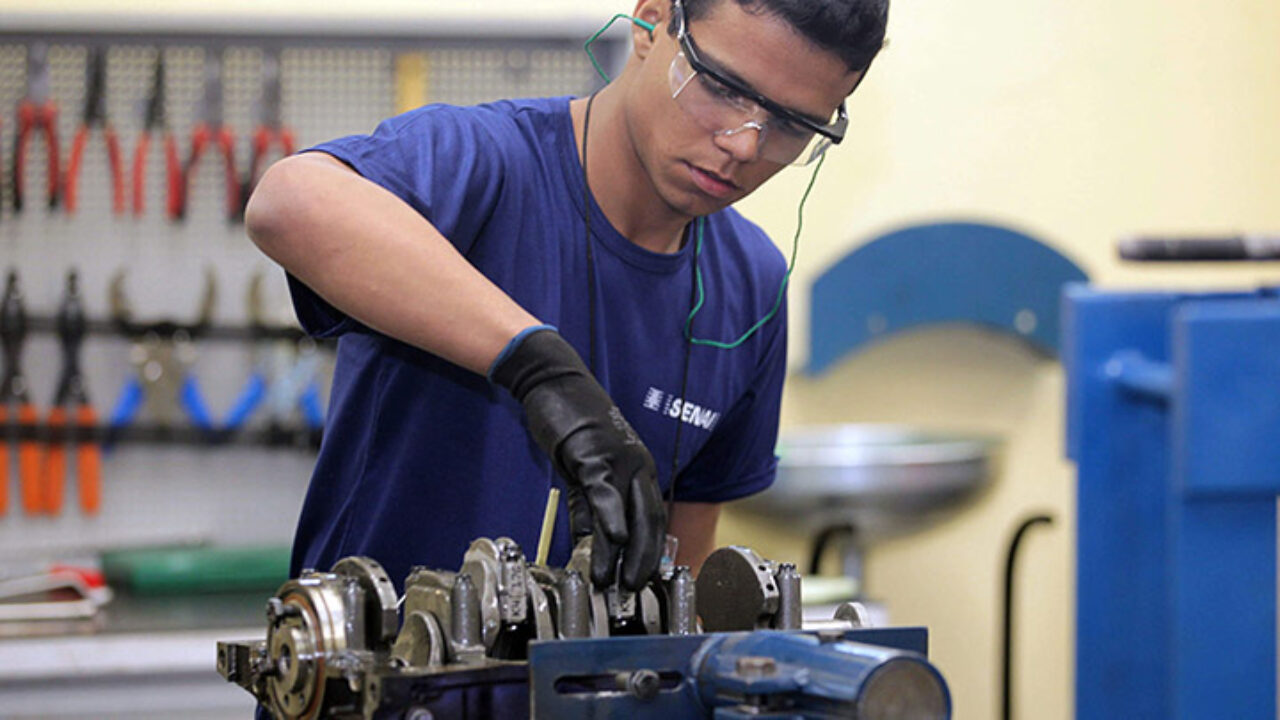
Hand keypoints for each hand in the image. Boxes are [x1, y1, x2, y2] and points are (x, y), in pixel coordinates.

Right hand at [490, 327, 665, 589]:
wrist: (553, 382)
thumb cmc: (570, 423)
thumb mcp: (583, 469)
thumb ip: (588, 506)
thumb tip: (587, 542)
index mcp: (640, 469)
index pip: (652, 518)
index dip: (649, 551)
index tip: (643, 579)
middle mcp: (638, 465)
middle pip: (651, 521)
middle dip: (644, 560)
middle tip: (635, 590)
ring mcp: (620, 460)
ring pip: (630, 514)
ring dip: (624, 553)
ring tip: (613, 582)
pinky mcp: (595, 455)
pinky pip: (605, 495)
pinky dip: (609, 521)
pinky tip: (609, 544)